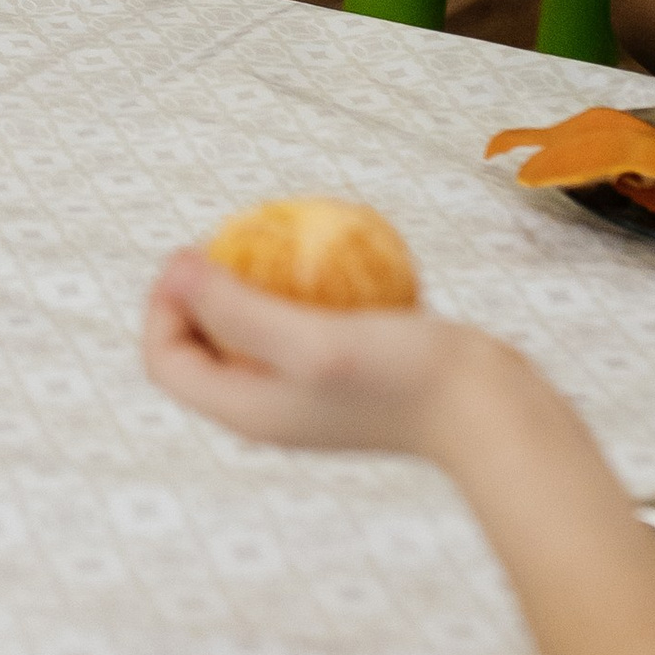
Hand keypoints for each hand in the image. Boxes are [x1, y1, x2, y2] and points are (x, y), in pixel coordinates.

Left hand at [141, 252, 488, 459]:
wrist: (492, 413)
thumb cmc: (403, 380)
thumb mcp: (310, 340)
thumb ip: (236, 310)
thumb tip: (174, 269)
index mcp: (245, 411)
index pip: (166, 360)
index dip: (161, 305)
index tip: (192, 254)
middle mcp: (267, 408)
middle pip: (201, 346)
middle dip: (201, 292)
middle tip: (231, 242)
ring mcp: (306, 394)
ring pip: (250, 333)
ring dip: (251, 286)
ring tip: (273, 241)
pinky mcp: (343, 375)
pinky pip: (300, 327)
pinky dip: (303, 291)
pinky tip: (329, 255)